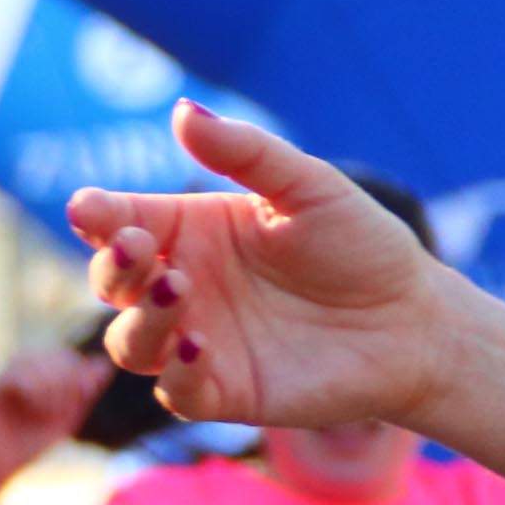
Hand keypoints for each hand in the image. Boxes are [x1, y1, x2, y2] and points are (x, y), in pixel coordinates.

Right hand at [0, 350, 99, 498]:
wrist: (1, 468)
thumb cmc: (31, 443)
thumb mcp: (67, 417)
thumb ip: (84, 392)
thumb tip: (106, 364)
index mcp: (37, 375)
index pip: (63, 356)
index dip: (77, 372)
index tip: (82, 397)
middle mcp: (19, 371)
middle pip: (51, 354)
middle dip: (66, 379)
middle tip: (62, 408)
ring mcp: (3, 378)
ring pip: (33, 361)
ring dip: (50, 385)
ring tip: (49, 410)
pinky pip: (14, 376)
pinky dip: (31, 388)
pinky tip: (34, 407)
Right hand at [71, 103, 454, 435]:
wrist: (414, 322)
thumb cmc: (362, 247)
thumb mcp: (310, 187)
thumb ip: (246, 153)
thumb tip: (181, 111)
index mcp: (191, 233)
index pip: (122, 223)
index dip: (97, 216)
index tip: (90, 209)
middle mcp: (181, 289)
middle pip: (112, 284)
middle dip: (112, 266)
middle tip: (136, 247)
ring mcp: (195, 344)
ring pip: (130, 342)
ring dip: (141, 319)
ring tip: (178, 290)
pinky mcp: (219, 393)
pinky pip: (174, 391)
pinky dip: (176, 371)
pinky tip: (199, 344)